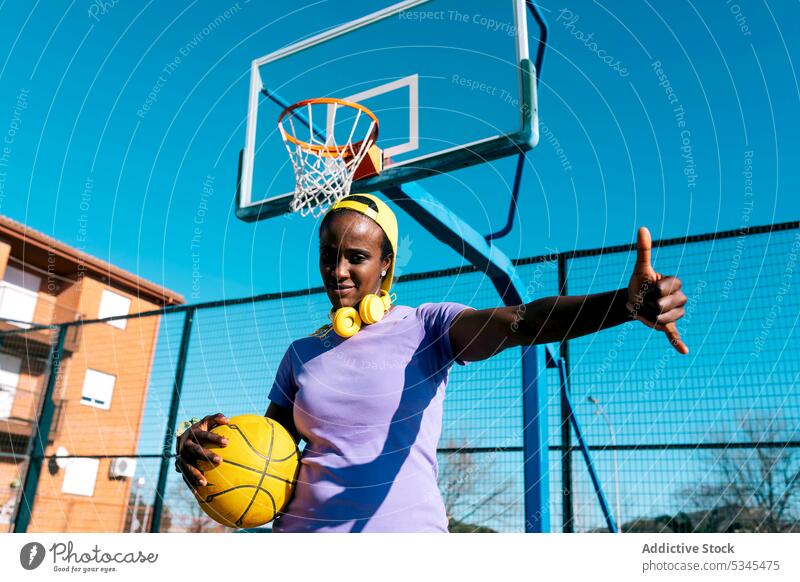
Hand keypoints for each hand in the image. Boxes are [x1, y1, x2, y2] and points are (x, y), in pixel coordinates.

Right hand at [175, 413, 228, 486]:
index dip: (215, 438)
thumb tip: (229, 420)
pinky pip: (185, 476)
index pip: (205, 435)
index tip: (227, 442)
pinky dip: (190, 484)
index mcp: (193, 433)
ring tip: (204, 482)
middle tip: (220, 461)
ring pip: (188, 466)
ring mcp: (182, 457)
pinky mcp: (180, 467)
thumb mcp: (206, 422)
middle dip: (206, 456)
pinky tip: (197, 493)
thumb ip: (216, 418)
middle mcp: (186, 445)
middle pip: (196, 451)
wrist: (182, 438)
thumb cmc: (201, 429)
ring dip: (195, 474)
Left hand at [626, 227, 688, 353]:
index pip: (665, 290)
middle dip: (649, 304)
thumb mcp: (640, 268)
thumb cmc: (639, 282)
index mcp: (675, 284)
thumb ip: (644, 250)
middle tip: (645, 301)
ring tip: (645, 311)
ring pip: (664, 319)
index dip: (652, 289)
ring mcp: (675, 314)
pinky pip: (674, 335)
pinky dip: (677, 343)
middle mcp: (680, 299)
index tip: (648, 287)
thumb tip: (642, 228)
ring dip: (649, 317)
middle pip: (664, 306)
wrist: (631, 299)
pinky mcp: (668, 327)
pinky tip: (684, 352)